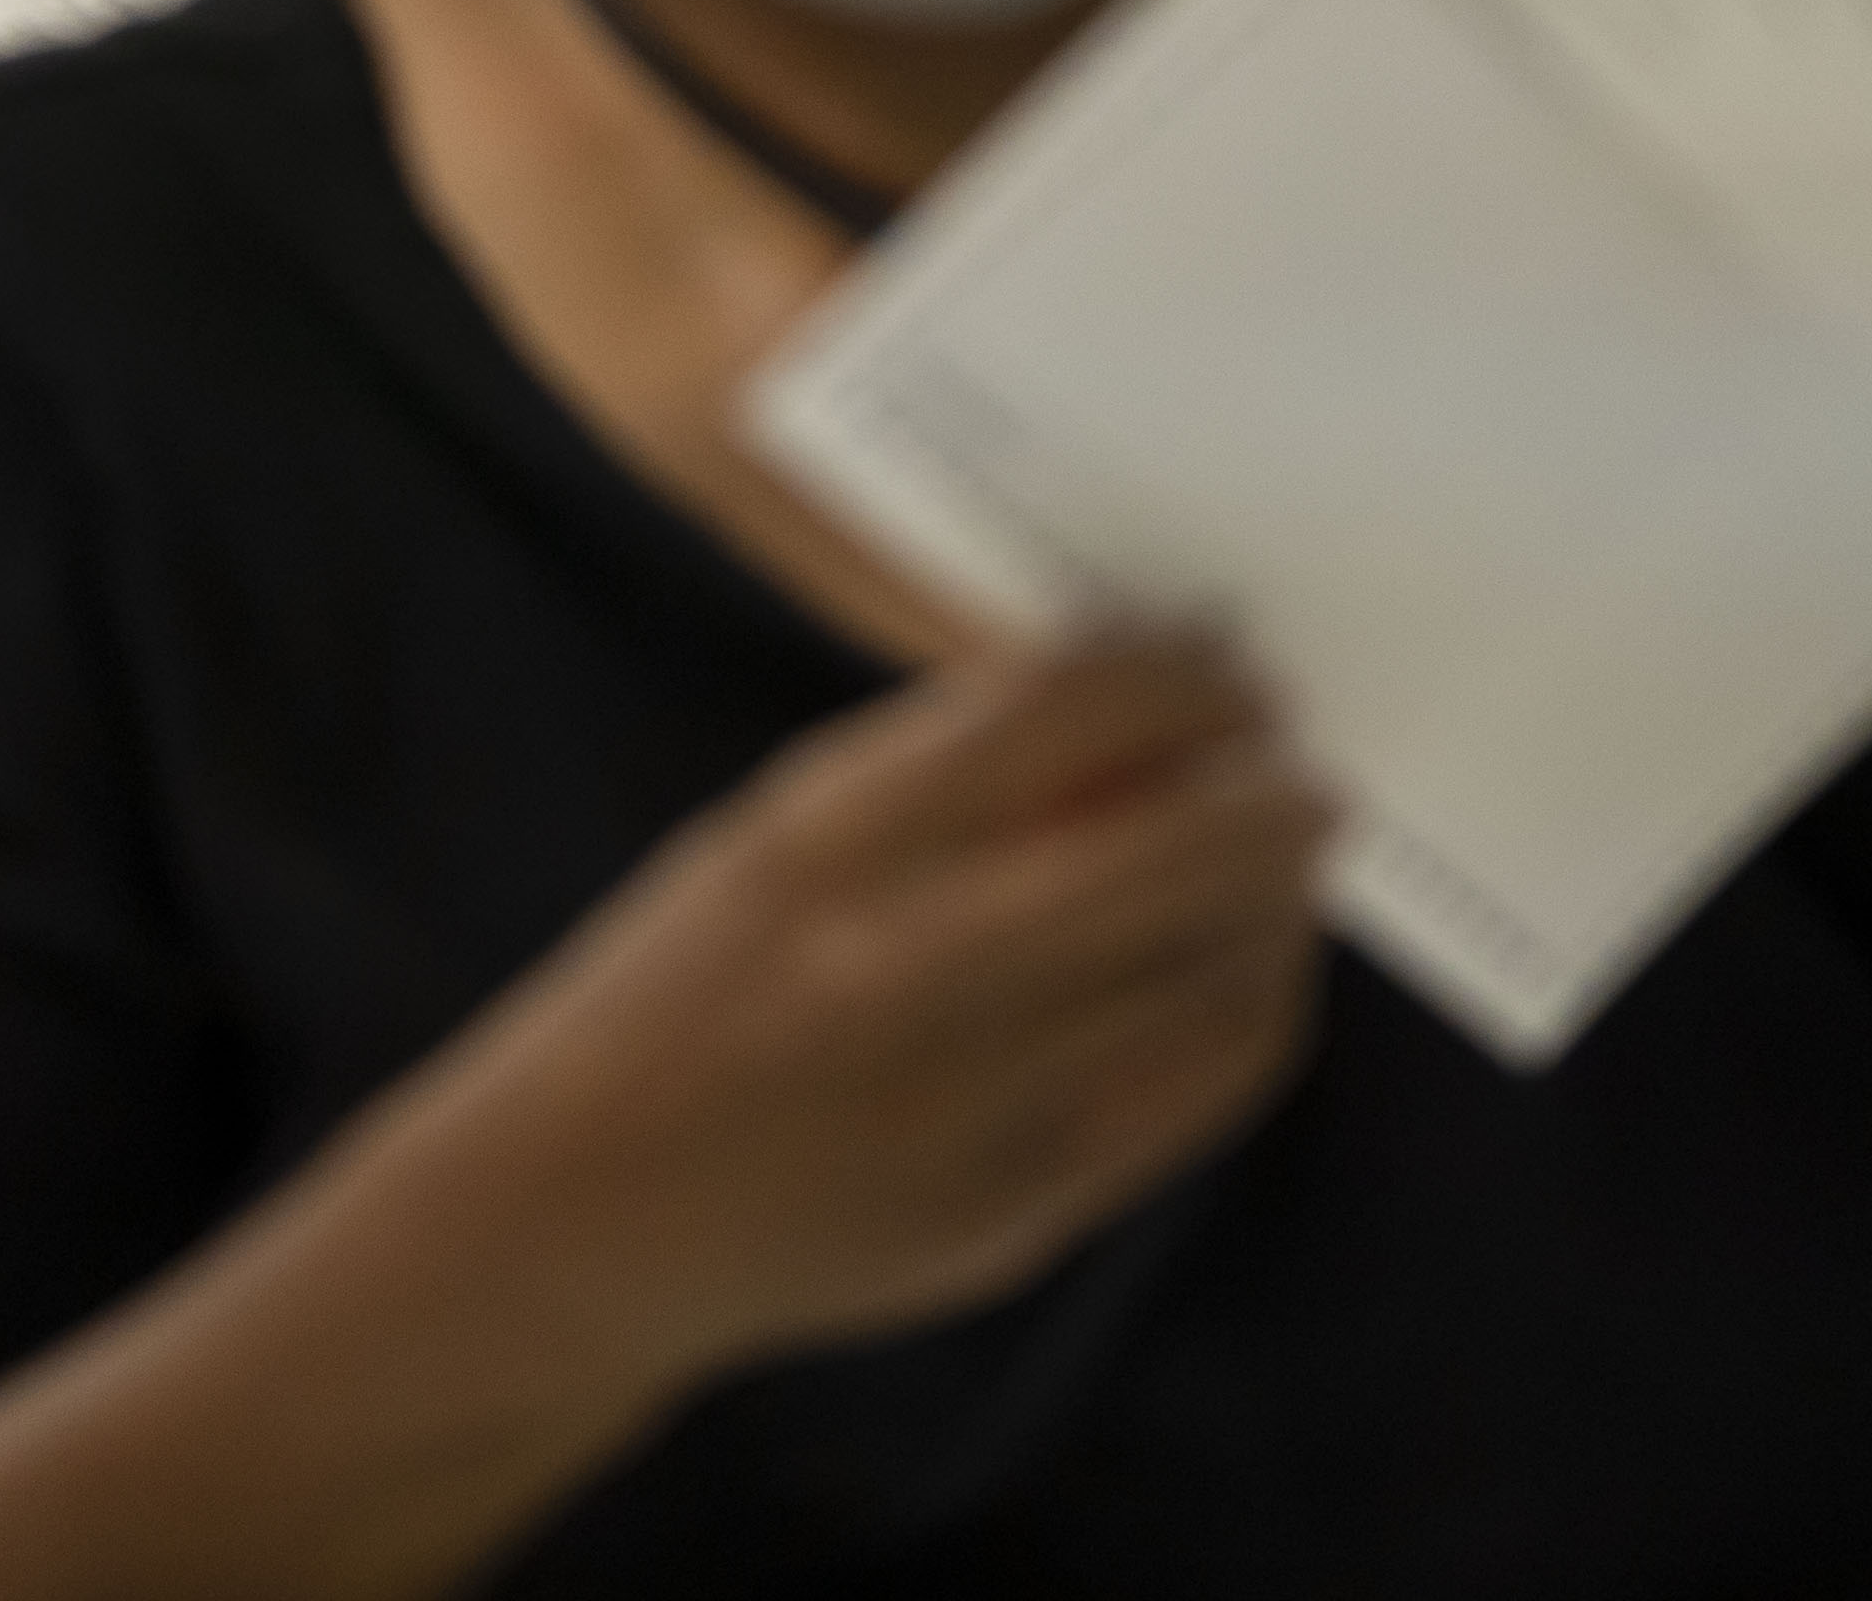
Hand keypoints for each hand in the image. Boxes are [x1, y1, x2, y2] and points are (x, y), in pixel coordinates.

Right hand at [474, 633, 1328, 1376]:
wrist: (583, 1216)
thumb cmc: (673, 996)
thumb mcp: (766, 841)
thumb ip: (931, 778)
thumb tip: (1127, 700)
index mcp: (831, 843)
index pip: (1067, 709)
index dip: (1178, 669)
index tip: (1217, 655)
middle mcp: (916, 963)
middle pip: (1188, 842)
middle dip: (1272, 783)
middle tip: (1288, 760)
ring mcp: (982, 1098)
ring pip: (1224, 970)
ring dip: (1277, 894)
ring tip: (1275, 862)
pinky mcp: (1027, 1202)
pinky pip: (1199, 1085)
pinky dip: (1246, 1004)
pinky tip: (1239, 969)